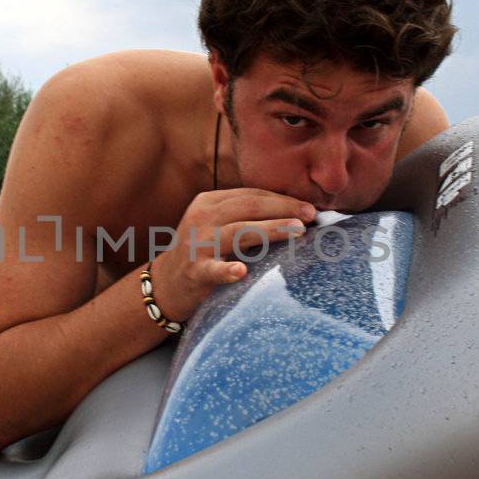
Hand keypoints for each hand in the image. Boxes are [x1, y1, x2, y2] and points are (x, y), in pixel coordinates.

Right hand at [149, 188, 315, 321]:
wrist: (166, 284)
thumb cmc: (203, 252)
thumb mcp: (217, 225)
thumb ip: (246, 217)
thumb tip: (296, 214)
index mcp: (209, 202)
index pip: (251, 195)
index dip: (282, 199)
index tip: (310, 208)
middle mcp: (202, 218)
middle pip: (248, 207)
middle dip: (283, 209)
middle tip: (312, 215)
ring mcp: (197, 244)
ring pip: (238, 232)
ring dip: (270, 229)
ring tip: (297, 230)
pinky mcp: (194, 271)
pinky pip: (212, 270)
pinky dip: (226, 270)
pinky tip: (242, 271)